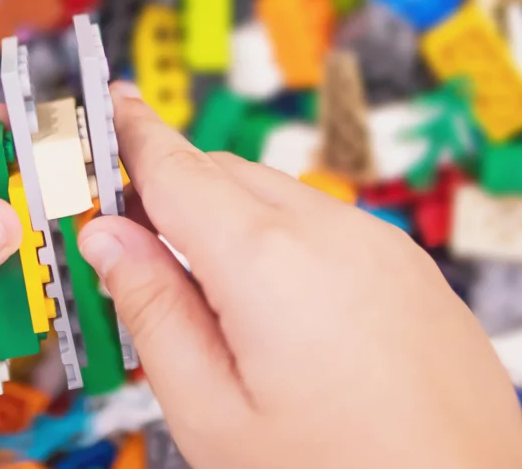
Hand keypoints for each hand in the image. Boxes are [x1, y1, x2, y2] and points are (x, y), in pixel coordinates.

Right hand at [78, 83, 521, 468]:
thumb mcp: (213, 416)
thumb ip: (154, 313)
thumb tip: (108, 240)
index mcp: (268, 262)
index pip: (176, 169)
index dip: (133, 134)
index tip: (111, 106)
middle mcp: (332, 232)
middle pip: (225, 174)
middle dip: (173, 188)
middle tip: (133, 235)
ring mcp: (383, 245)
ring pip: (279, 197)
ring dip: (230, 218)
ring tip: (208, 294)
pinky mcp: (413, 268)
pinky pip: (329, 226)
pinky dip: (284, 240)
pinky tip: (279, 308)